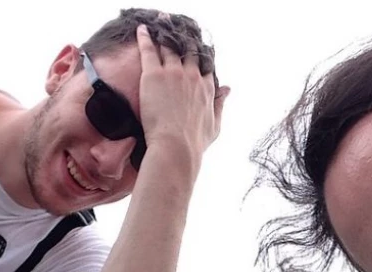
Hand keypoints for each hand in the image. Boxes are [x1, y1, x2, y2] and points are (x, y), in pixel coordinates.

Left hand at [136, 24, 228, 167]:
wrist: (176, 147)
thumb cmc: (195, 143)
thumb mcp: (215, 125)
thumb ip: (221, 104)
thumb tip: (228, 89)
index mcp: (206, 87)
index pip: (203, 65)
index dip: (199, 57)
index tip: (195, 53)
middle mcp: (192, 76)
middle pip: (188, 51)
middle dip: (184, 41)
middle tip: (177, 33)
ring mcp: (173, 73)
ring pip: (169, 47)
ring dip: (165, 35)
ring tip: (161, 25)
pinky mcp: (154, 74)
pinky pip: (149, 50)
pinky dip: (146, 38)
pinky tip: (143, 29)